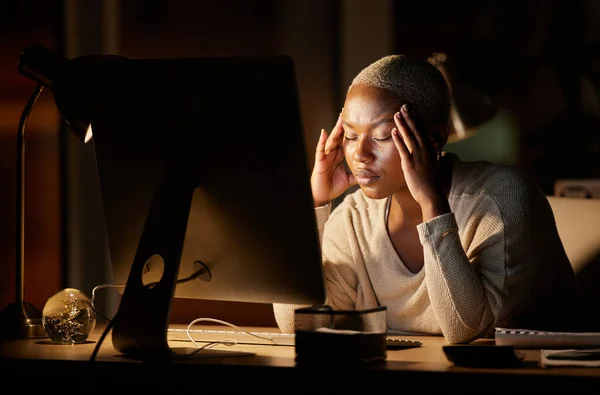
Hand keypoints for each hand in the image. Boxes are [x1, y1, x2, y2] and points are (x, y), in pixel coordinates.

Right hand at [311, 112, 355, 206]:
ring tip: (340, 118)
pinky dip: (322, 141)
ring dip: (336, 129)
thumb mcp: (349, 179)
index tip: (357, 120)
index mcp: (339, 156)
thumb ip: (358, 174)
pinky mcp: (320, 161)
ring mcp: (325, 156)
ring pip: (331, 140)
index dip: (351, 130)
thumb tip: (371, 174)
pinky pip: (320, 149)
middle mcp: (332, 153)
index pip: (346, 140)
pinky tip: (324, 132)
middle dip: (343, 124)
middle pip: (339, 136)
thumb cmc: (333, 187)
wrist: (323, 196)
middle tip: (348, 111)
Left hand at [392, 104, 448, 218]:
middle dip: (410, 117)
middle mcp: (425, 151)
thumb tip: (435, 150)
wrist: (432, 196)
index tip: (412, 110)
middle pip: (417, 130)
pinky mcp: (410, 165)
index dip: (417, 119)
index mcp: (430, 150)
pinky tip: (393, 131)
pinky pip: (403, 150)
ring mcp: (418, 157)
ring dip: (403, 124)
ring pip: (410, 137)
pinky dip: (398, 139)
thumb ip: (433, 156)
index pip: (423, 131)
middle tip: (403, 105)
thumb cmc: (431, 183)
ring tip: (396, 114)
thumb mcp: (434, 166)